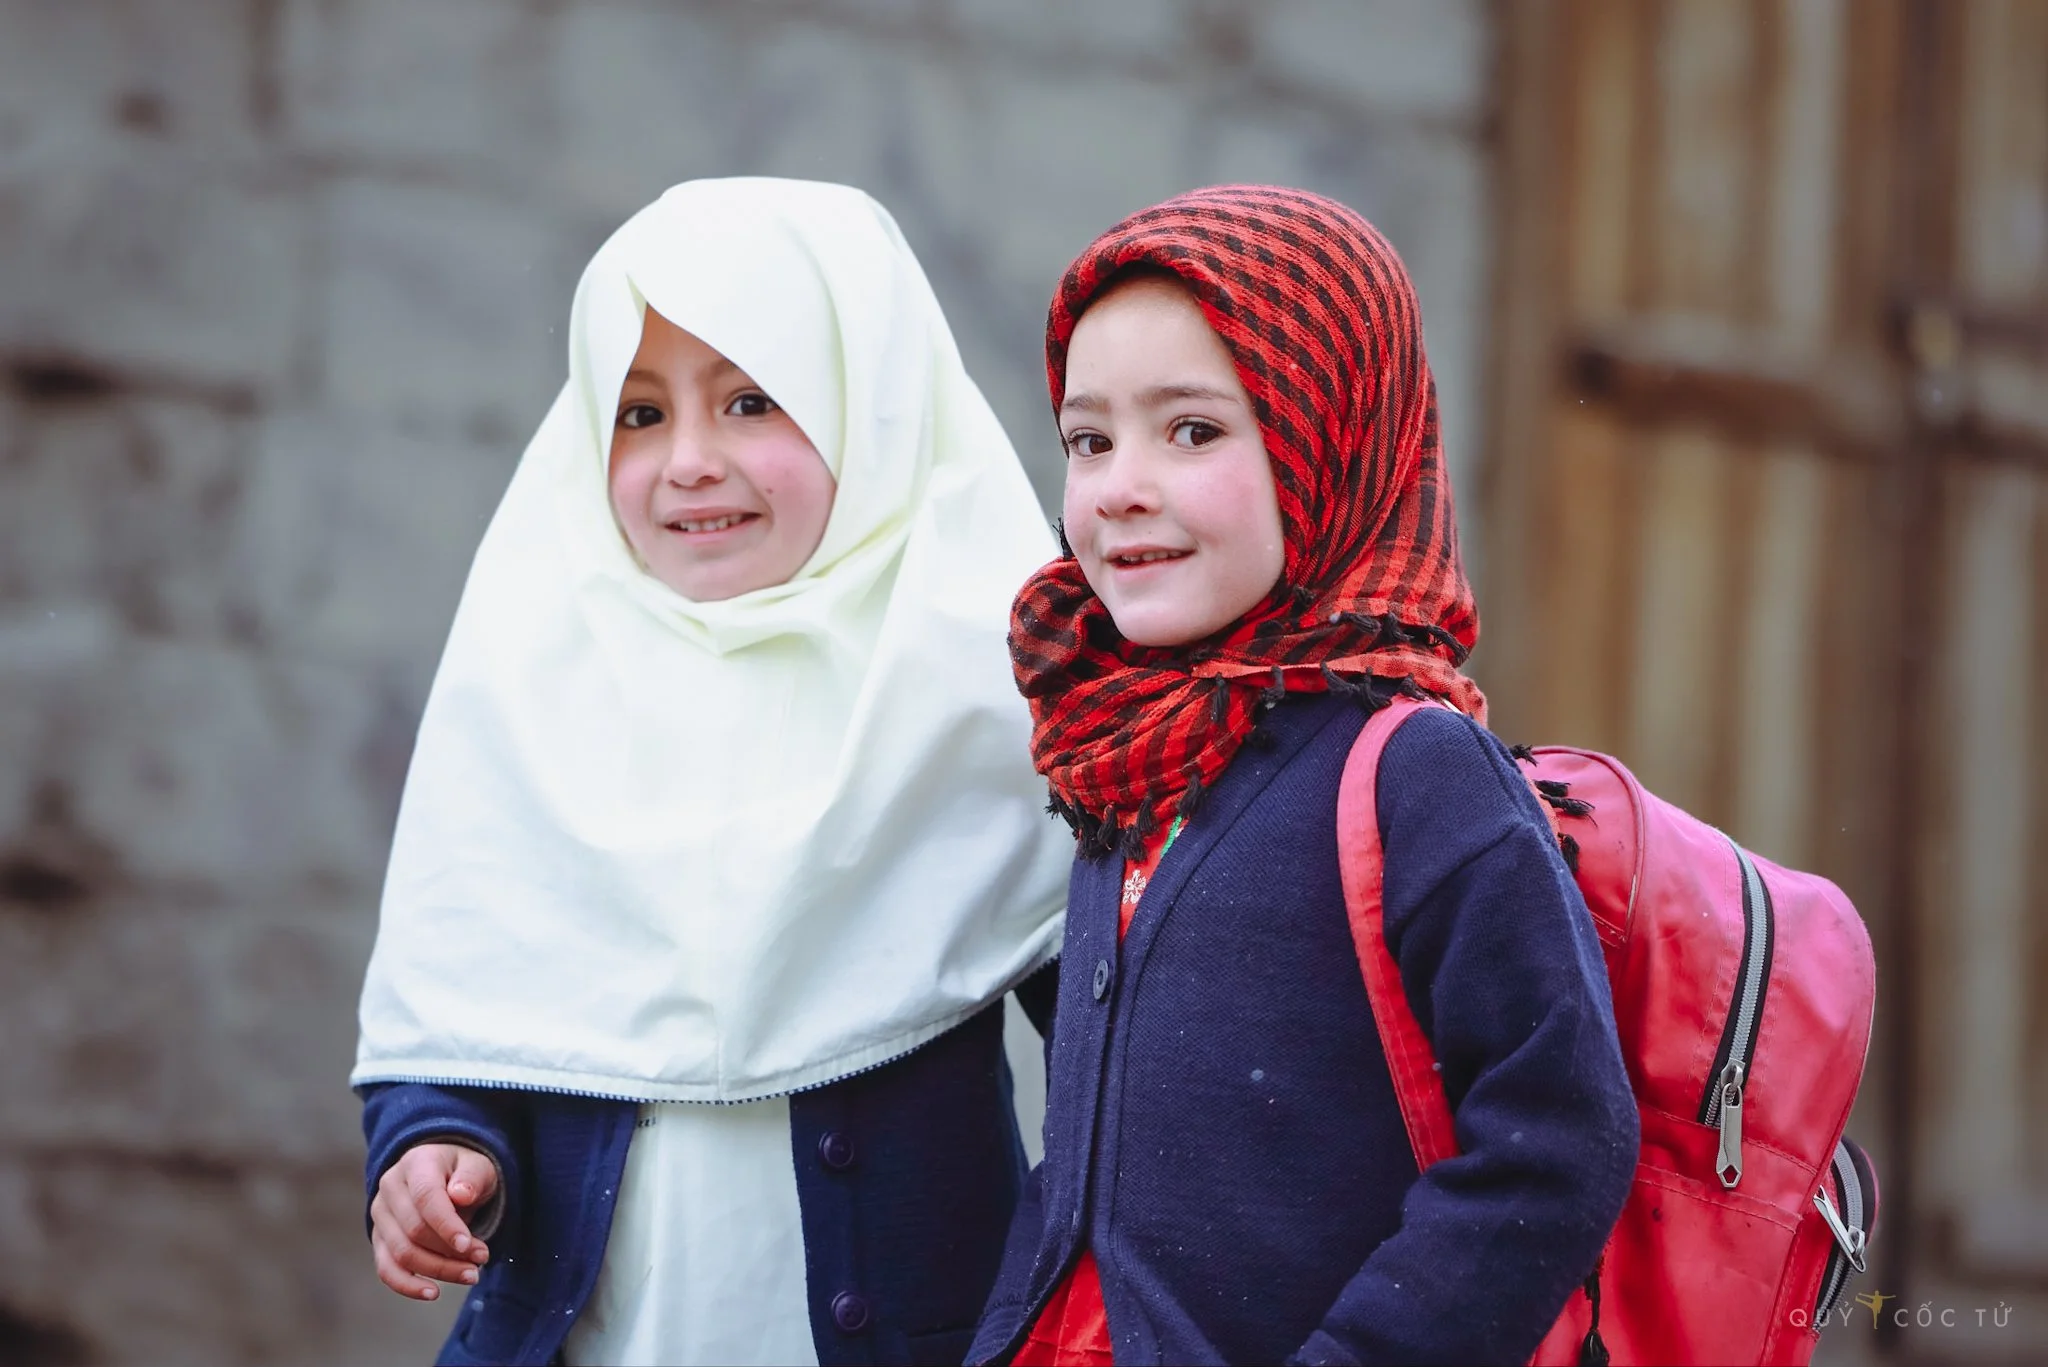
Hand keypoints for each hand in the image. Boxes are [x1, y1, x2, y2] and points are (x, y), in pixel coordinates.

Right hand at [369, 1142, 497, 1300]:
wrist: (445, 1175)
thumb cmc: (464, 1172)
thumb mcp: (478, 1166)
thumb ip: (472, 1178)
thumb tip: (461, 1195)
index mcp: (416, 1163)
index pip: (426, 1197)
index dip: (447, 1225)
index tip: (469, 1246)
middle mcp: (390, 1187)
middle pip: (414, 1230)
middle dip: (450, 1252)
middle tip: (481, 1259)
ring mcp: (380, 1214)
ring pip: (402, 1253)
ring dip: (438, 1270)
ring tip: (471, 1274)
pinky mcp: (379, 1239)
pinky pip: (386, 1269)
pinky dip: (408, 1285)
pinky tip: (433, 1292)